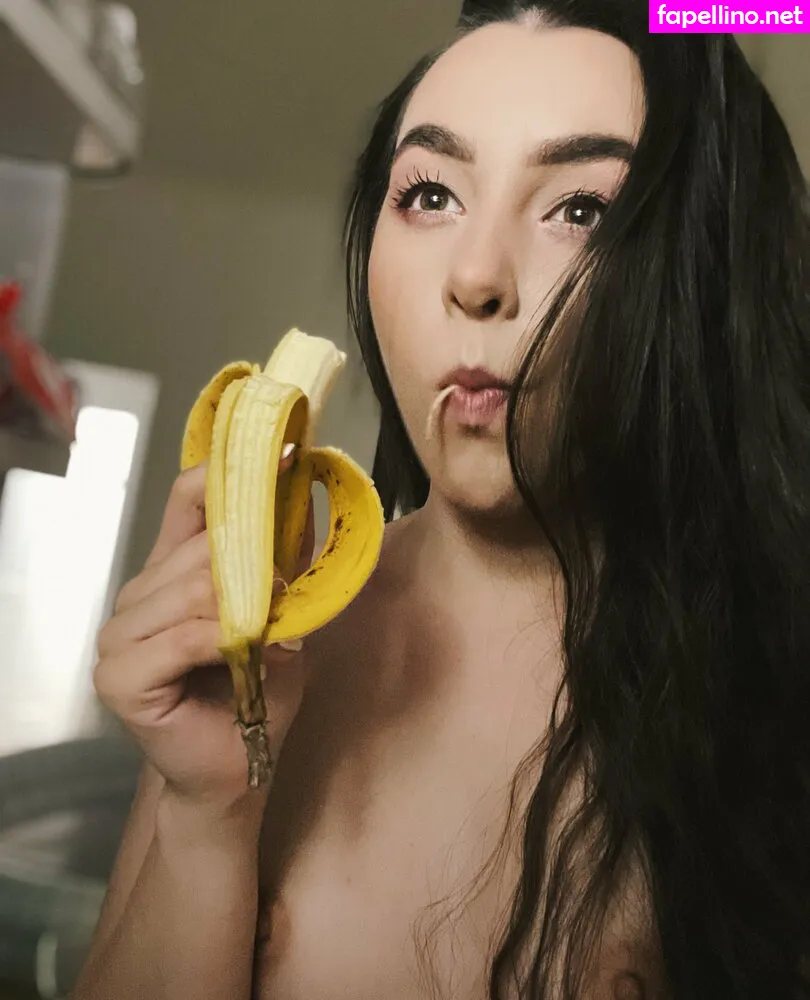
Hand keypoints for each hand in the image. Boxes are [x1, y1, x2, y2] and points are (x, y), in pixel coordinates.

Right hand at [94, 460, 313, 817]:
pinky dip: (222, 644)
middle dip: (256, 571)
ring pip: (191, 591)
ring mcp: (120, 635)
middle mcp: (138, 595)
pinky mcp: (119, 676)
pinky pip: (181, 638)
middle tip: (286, 603)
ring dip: (244, 614)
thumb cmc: (258, 691)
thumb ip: (286, 562)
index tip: (287, 459)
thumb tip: (308, 497)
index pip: (187, 499)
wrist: (239, 766)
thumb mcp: (284, 615)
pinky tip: (244, 659)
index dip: (230, 475)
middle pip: (200, 548)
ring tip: (270, 640)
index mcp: (171, 571)